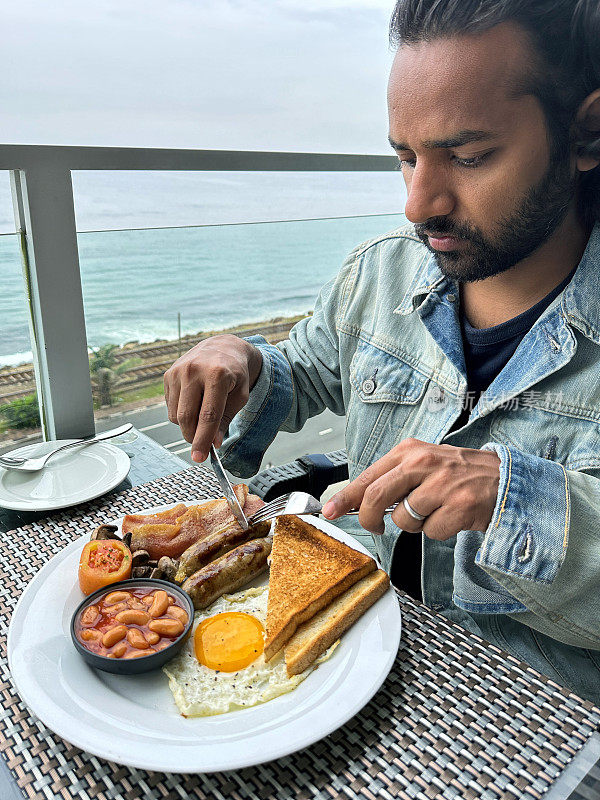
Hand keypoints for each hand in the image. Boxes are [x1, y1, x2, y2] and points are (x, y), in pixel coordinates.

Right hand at [164, 335, 262, 461]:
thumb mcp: (240, 396)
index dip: (203, 440)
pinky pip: (170, 406)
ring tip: (203, 415)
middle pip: (187, 417)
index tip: (199, 457)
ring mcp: (178, 371)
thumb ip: (226, 420)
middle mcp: (194, 370)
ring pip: (175, 415)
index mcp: (217, 374)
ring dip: (188, 426)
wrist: (223, 347)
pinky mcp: (168, 374)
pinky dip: (181, 413)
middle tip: (203, 445)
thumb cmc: (235, 373)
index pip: (208, 415)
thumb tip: (213, 444)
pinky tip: (194, 403)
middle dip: (193, 437)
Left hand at [322, 438, 499, 539]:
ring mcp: (442, 484)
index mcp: (409, 451)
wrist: (503, 479)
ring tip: (435, 510)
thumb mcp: (422, 465)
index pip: (368, 476)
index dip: (346, 498)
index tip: (330, 511)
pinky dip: (439, 530)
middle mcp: (423, 463)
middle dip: (370, 519)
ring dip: (416, 524)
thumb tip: (358, 502)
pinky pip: (431, 532)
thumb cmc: (458, 474)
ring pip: (405, 520)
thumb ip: (392, 480)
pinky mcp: (459, 506)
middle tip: (376, 527)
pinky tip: (452, 516)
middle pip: (377, 498)